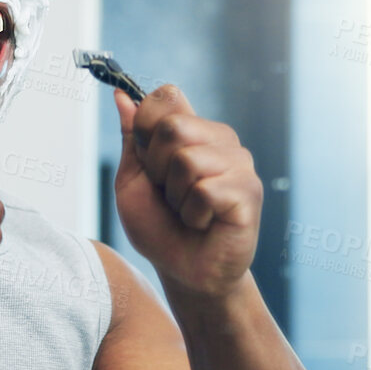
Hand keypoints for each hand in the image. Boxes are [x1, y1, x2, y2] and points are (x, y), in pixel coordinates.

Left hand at [112, 86, 261, 295]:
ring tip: (188, 212)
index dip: (145, 127)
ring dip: (176, 197)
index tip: (146, 161)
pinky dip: (193, 215)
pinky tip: (205, 223)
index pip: (167, 96)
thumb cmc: (160, 228)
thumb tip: (121, 96)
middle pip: (172, 126)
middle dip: (156, 169)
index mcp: (193, 130)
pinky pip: (205, 190)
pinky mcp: (249, 191)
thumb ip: (131, 140)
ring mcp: (239, 163)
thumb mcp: (132, 181)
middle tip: (169, 195)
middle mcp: (220, 140)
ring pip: (187, 160)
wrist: (184, 273)